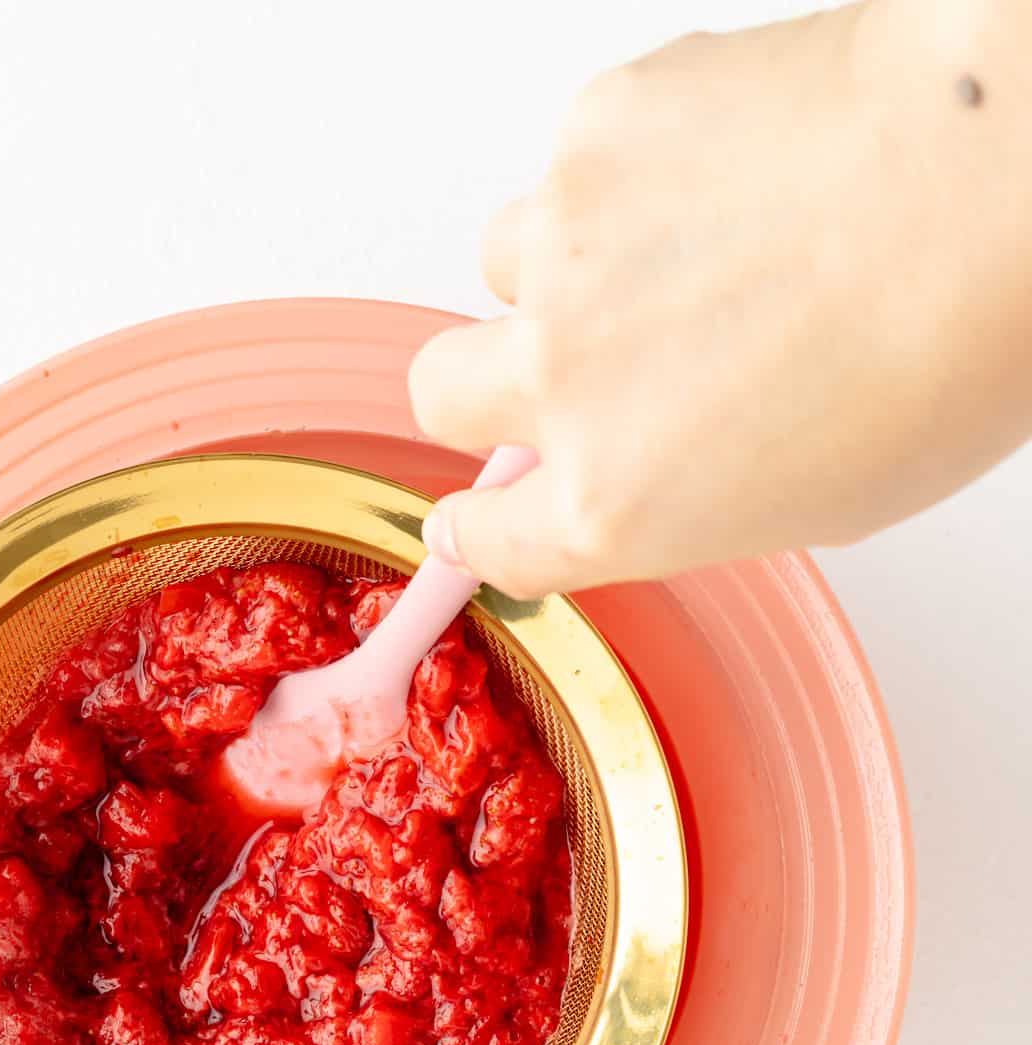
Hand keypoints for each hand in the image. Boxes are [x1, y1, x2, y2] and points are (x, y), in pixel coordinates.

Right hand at [408, 1, 1031, 594]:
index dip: (483, 529)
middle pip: (442, 395)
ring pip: (506, 264)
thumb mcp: (815, 503)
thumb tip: (650, 466)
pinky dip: (633, 177)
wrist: (994, 183)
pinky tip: (727, 178)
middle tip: (570, 371)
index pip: (483, 540)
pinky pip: (578, 164)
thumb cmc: (944, 348)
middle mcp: (563, 383)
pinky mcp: (592, 130)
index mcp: (612, 504)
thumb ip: (688, 501)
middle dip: (488, 392)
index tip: (486, 516)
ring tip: (691, 253)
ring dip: (567, 272)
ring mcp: (563, 250)